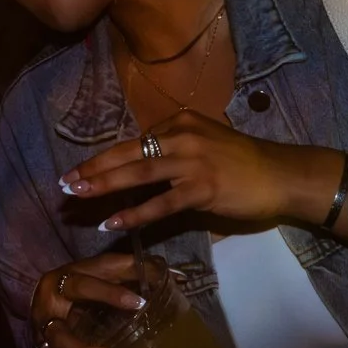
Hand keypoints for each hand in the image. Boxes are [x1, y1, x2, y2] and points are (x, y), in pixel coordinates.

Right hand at [25, 254, 145, 347]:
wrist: (49, 295)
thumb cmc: (83, 282)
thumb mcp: (103, 269)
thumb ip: (131, 268)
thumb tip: (174, 275)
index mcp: (59, 285)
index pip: (80, 287)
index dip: (109, 294)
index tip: (140, 303)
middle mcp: (45, 314)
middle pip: (57, 339)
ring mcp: (42, 340)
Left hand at [61, 109, 347, 235]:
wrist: (283, 175)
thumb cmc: (245, 164)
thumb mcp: (205, 145)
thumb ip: (175, 153)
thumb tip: (142, 167)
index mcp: (180, 123)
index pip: (134, 141)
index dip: (104, 158)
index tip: (81, 170)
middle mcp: (182, 136)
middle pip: (127, 152)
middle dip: (93, 169)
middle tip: (65, 182)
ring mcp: (192, 161)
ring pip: (138, 173)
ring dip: (103, 186)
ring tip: (77, 196)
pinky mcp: (202, 188)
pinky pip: (160, 203)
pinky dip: (133, 214)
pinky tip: (112, 224)